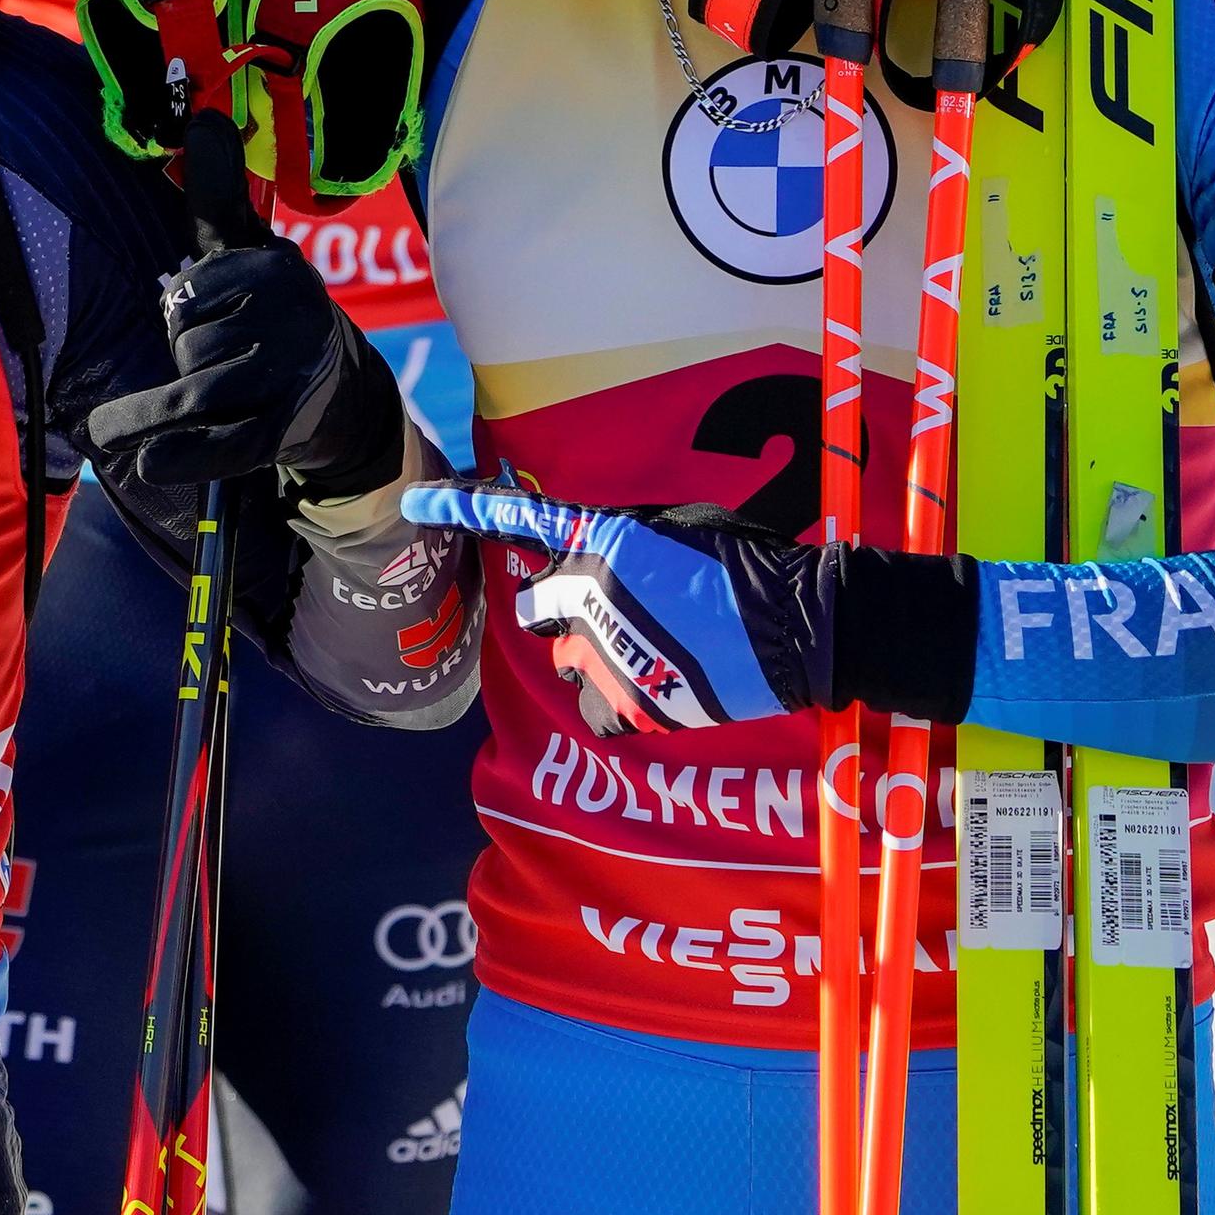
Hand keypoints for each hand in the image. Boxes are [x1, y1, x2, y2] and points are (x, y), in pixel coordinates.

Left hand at [83, 113, 400, 495]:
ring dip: (165, 408)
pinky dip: (183, 454)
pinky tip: (148, 460)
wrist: (341, 396)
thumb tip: (203, 119)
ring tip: (139, 420)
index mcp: (279, 268)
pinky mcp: (286, 430)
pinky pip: (223, 444)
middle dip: (186, 356)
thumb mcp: (250, 250)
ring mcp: (291, 376)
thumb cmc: (273, 312)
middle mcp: (292, 318)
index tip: (212, 314)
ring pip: (194, 389)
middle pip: (187, 342)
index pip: (188, 294)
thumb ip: (219, 193)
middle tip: (222, 359)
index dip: (186, 311)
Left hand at [402, 484, 832, 732]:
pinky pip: (594, 710)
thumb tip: (596, 553)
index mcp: (601, 542)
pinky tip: (658, 686)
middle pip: (533, 609)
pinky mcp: (628, 705)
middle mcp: (587, 594)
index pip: (518, 519)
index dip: (461, 508)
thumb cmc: (748, 565)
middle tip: (616, 616)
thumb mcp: (680, 526)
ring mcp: (603, 653)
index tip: (415, 504)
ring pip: (562, 662)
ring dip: (591, 658)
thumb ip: (621, 541)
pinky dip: (617, 704)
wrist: (799, 626)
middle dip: (562, 613)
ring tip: (654, 652)